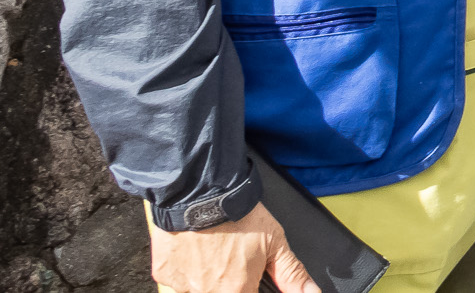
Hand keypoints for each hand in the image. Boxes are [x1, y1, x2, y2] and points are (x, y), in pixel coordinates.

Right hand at [150, 204, 317, 292]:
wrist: (201, 192)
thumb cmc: (238, 215)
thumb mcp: (275, 241)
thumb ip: (291, 273)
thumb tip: (310, 292)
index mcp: (235, 290)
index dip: (246, 285)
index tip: (245, 276)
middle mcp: (207, 292)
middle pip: (219, 291)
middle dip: (227, 280)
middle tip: (229, 258)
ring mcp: (182, 285)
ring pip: (197, 287)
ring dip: (206, 274)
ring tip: (213, 250)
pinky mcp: (164, 273)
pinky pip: (176, 277)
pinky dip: (185, 265)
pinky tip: (195, 247)